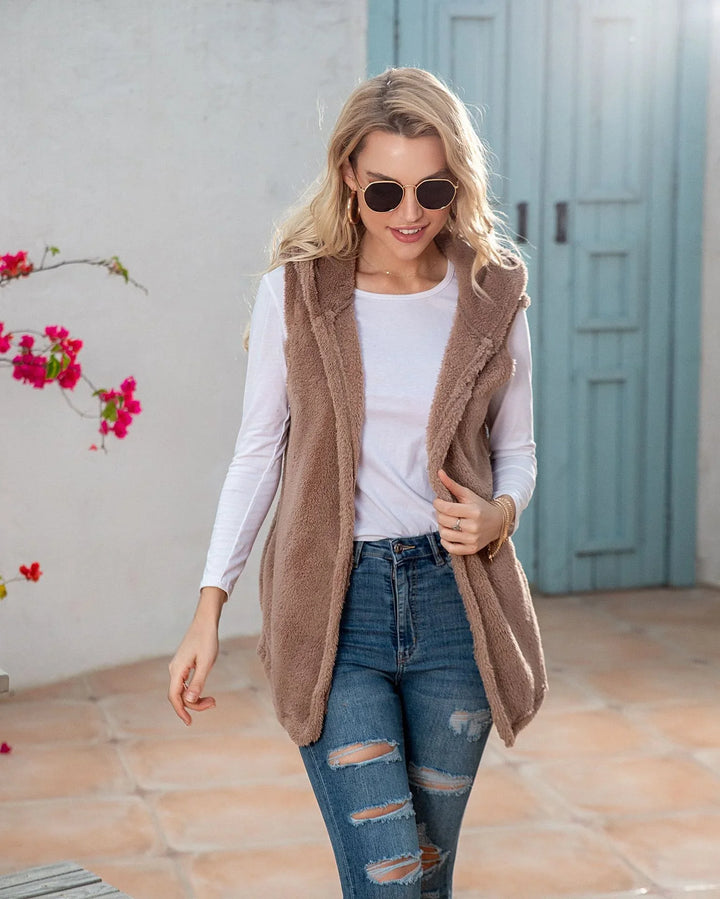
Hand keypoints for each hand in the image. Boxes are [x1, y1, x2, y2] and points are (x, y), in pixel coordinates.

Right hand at [168, 587, 225, 725]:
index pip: (174, 696)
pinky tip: (204, 692)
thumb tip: (189, 700)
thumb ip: (198, 682)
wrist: (205, 622)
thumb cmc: (207, 640)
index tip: (189, 722)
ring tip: (212, 700)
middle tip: (214, 703)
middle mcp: (174, 670)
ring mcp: (178, 668)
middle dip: (194, 704)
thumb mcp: (206, 663)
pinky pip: (185, 684)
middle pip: (179, 695)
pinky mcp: (184, 665)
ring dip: (196, 698)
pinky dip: (195, 690)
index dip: (180, 711)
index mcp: (177, 670)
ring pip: (182, 690)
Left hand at [433, 468, 503, 554]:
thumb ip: (452, 485)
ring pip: (444, 534)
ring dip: (441, 527)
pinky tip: (449, 534)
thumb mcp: (468, 494)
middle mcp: (473, 526)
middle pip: (444, 521)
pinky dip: (445, 541)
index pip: (446, 508)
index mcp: (473, 511)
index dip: (437, 504)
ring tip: (446, 522)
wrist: (498, 523)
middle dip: (439, 514)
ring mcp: (473, 539)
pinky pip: (451, 548)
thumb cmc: (480, 506)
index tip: (438, 501)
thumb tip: (438, 473)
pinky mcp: (472, 549)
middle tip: (443, 511)